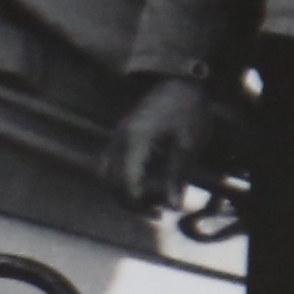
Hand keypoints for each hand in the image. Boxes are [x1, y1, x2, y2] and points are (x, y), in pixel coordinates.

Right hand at [107, 78, 221, 218]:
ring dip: (122, 192)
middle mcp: (119, 137)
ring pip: (105, 174)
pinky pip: (109, 164)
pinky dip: (120, 180)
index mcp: (136, 138)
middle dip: (130, 201)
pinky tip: (143, 185)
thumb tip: (174, 207)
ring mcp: (117, 136)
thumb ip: (177, 175)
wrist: (181, 80)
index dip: (138, 202)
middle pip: (110, 180)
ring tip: (149, 202)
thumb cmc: (188, 109)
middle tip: (158, 212)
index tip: (159, 213)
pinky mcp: (120, 136)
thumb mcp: (188, 144)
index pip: (125, 180)